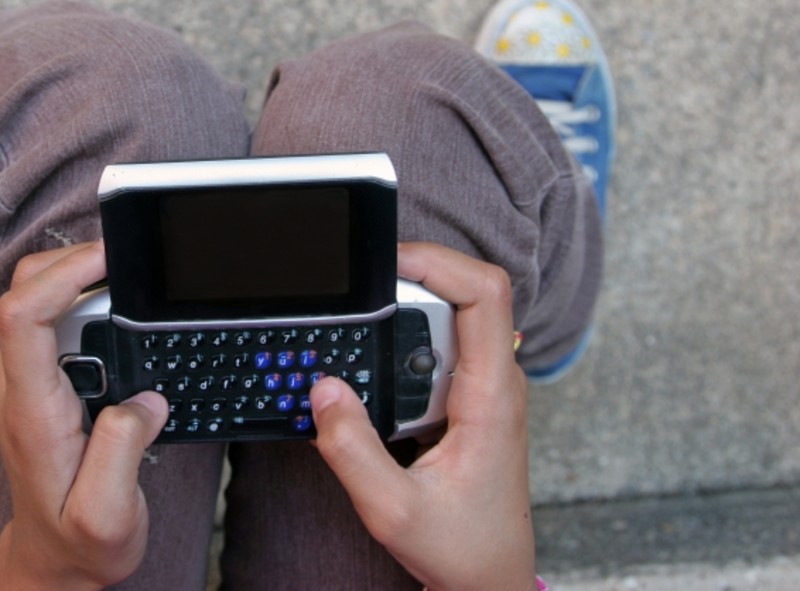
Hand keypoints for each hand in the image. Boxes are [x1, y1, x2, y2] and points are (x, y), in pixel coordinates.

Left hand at [0, 242, 166, 590]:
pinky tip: (114, 306)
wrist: (53, 560)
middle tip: (129, 266)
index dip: (62, 275)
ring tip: (127, 282)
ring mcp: (22, 381)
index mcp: (31, 409)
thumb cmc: (78, 540)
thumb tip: (144, 399)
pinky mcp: (37, 381)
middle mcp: (16, 385)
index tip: (108, 259)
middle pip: (25, 291)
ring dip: (78, 277)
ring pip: (34, 298)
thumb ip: (123, 450)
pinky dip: (80, 298)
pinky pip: (49, 319)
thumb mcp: (107, 513)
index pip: (23, 317)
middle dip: (74, 263)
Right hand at [309, 241, 535, 590]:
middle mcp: (496, 381)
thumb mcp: (393, 509)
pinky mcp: (469, 398)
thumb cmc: (462, 550)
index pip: (486, 293)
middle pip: (465, 291)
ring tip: (364, 325)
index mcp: (491, 396)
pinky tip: (374, 365)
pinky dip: (404, 338)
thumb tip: (323, 389)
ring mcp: (485, 388)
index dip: (440, 261)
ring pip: (451, 315)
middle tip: (361, 294)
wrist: (492, 581)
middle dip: (412, 279)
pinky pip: (441, 344)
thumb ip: (352, 449)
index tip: (389, 262)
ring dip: (406, 311)